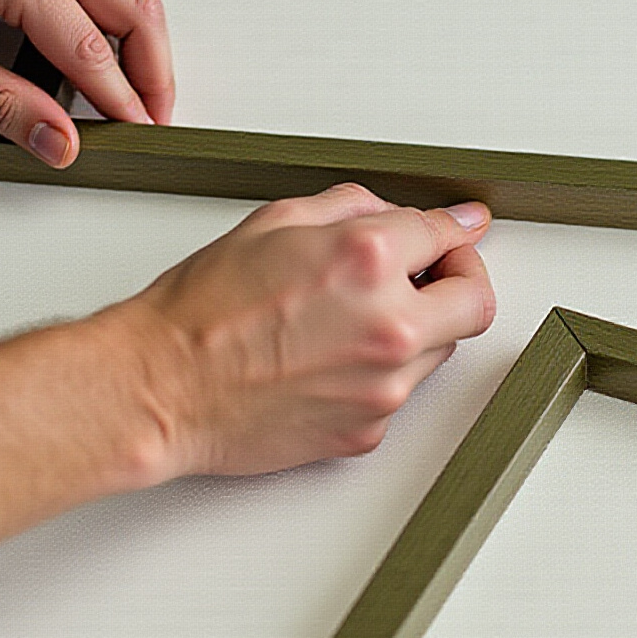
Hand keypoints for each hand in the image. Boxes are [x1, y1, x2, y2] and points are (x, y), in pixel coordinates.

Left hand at [0, 0, 173, 164]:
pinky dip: (120, 24)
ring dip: (142, 48)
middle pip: (136, 10)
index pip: (90, 49)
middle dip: (154, 74)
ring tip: (133, 98)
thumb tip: (59, 141)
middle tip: (152, 119)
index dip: (121, 102)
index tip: (135, 135)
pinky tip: (108, 59)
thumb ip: (4, 106)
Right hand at [123, 184, 496, 478]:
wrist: (162, 388)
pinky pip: (399, 393)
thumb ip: (351, 207)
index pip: (447, 235)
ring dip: (418, 327)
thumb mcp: (274, 222)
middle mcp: (389, 324)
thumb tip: (396, 210)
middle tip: (435, 273)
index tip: (464, 229)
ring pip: (440, 350)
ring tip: (355, 318)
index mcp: (369, 259)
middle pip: (474, 302)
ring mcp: (384, 385)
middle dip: (460, 281)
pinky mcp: (368, 430)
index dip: (457, 228)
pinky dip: (379, 373)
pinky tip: (330, 360)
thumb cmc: (202, 310)